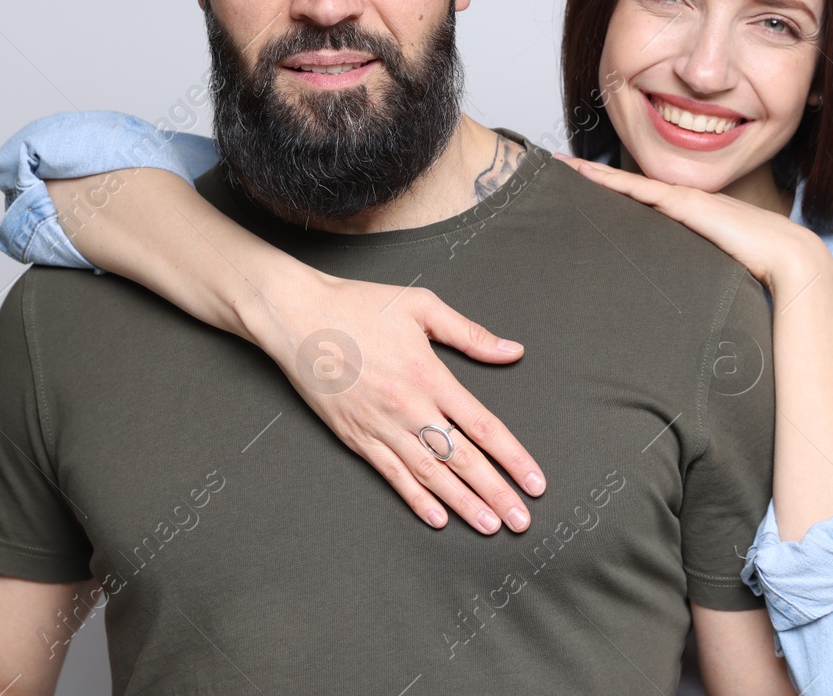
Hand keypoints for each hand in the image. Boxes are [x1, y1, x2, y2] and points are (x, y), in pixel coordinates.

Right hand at [239, 264, 546, 535]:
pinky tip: (437, 518)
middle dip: (496, 492)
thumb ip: (470, 334)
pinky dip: (416, 498)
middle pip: (462, 459)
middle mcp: (409, 406)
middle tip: (522, 520)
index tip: (534, 481)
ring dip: (462, 504)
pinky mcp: (355, 437)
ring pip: (430, 474)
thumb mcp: (422, 306)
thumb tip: (512, 350)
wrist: (297, 317)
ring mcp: (380, 425)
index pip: (483, 426)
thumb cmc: (359, 306)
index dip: (513, 457)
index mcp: (430, 375)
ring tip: (489, 526)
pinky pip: (392, 474)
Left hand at [556, 156, 829, 298]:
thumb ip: (694, 277)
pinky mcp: (684, 204)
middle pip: (626, 185)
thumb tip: (677, 308)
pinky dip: (609, 179)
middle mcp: (682, 201)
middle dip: (591, 174)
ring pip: (626, 182)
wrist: (790, 259)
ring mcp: (682, 199)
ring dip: (591, 173)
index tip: (580, 184)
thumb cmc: (761, 270)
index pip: (641, 198)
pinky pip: (637, 188)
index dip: (610, 188)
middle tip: (555, 167)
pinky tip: (584, 173)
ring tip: (559, 165)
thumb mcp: (715, 271)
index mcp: (689, 217)